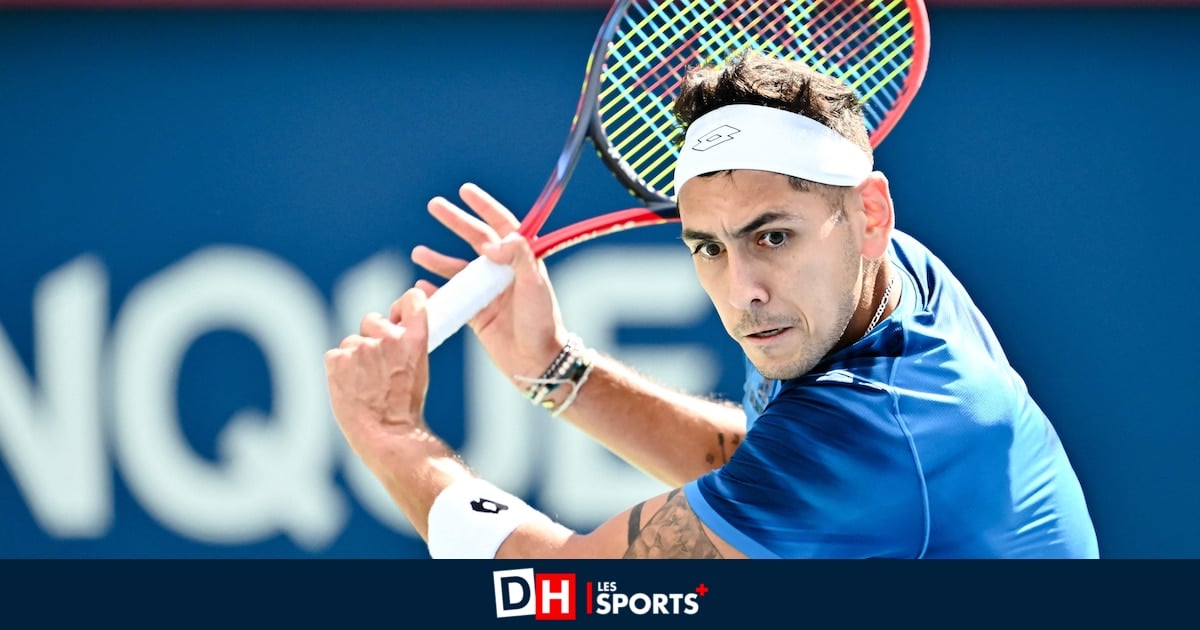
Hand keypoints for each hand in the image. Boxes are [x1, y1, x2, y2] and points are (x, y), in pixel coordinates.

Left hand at [325, 288, 431, 472]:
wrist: (388, 435)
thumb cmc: (405, 408)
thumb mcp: (419, 369)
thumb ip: (406, 344)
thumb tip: (392, 327)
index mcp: (415, 338)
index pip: (411, 300)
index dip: (401, 306)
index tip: (397, 315)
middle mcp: (389, 337)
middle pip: (372, 320)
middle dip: (372, 337)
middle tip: (377, 366)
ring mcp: (362, 347)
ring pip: (352, 342)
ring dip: (354, 358)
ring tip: (365, 385)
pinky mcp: (338, 358)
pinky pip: (335, 355)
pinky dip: (339, 370)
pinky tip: (351, 388)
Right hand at [410, 183, 567, 385]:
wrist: (537, 362)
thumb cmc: (541, 322)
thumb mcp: (534, 285)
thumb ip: (517, 257)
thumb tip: (492, 241)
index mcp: (522, 261)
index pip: (503, 225)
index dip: (485, 207)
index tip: (466, 191)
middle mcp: (503, 272)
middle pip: (476, 239)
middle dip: (456, 221)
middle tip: (434, 205)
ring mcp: (489, 292)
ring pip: (459, 269)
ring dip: (439, 258)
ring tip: (418, 252)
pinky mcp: (477, 313)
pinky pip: (452, 297)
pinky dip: (436, 290)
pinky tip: (421, 286)